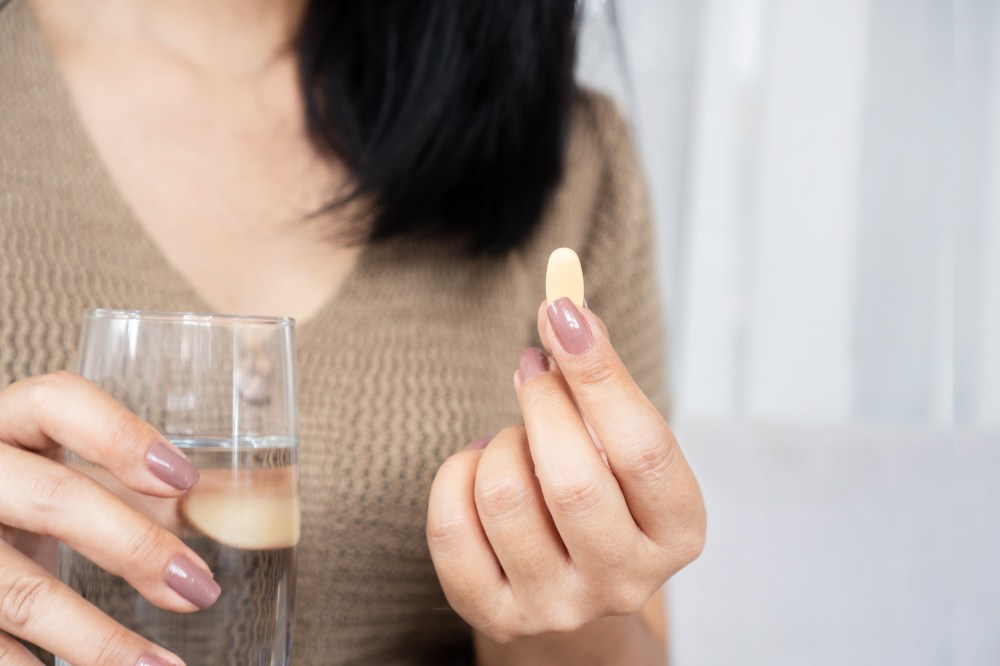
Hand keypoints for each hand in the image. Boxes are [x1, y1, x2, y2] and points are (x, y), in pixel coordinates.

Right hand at [0, 372, 219, 665]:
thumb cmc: (18, 500)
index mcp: (7, 425)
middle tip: (200, 588)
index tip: (183, 477)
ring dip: (98, 639)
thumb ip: (148, 487)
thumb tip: (261, 497)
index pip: (56, 402)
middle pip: (52, 498)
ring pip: (21, 591)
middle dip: (134, 546)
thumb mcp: (68, 479)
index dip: (120, 434)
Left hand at [427, 299, 704, 643]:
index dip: (599, 374)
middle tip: (533, 370)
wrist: (567, 586)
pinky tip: (479, 468)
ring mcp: (558, 606)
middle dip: (542, 403)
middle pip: (573, 480)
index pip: (642, 449)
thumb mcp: (619, 444)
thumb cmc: (600, 497)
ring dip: (502, 442)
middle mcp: (625, 581)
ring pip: (504, 496)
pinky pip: (451, 527)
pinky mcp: (495, 614)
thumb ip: (601, 382)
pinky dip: (456, 475)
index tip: (563, 312)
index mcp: (676, 531)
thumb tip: (565, 308)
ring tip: (516, 440)